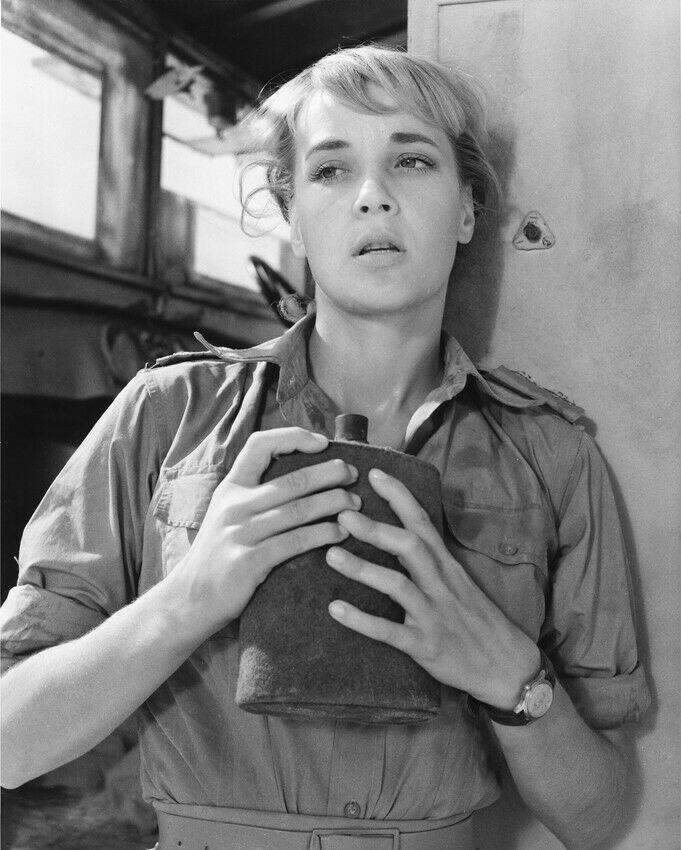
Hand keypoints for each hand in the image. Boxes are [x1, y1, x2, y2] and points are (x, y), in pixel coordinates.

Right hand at [169, 427, 359, 639]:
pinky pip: (295, 542)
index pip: (259, 445)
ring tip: (355, 504)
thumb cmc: (218, 555)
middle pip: (291, 480)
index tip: (322, 443)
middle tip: (353, 475)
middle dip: (329, 473)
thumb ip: (254, 495)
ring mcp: (240, 533)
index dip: (293, 437)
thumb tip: (303, 477)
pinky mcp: (249, 562)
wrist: (189, 599)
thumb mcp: (226, 514)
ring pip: (298, 510)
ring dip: (333, 504)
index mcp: (230, 488)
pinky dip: (322, 534)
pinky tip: (341, 533)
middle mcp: (234, 506)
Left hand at [325, 468, 539, 709]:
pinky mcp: (425, 646)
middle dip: (376, 528)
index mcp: (447, 566)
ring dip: (363, 569)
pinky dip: (362, 620)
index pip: (423, 522)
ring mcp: (433, 615)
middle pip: (409, 546)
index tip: (373, 474)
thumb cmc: (477, 620)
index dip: (399, 496)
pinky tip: (335, 609)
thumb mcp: (459, 581)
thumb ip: (431, 558)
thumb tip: (399, 531)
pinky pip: (390, 632)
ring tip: (331, 554)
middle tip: (343, 513)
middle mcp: (441, 585)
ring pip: (398, 586)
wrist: (507, 667)